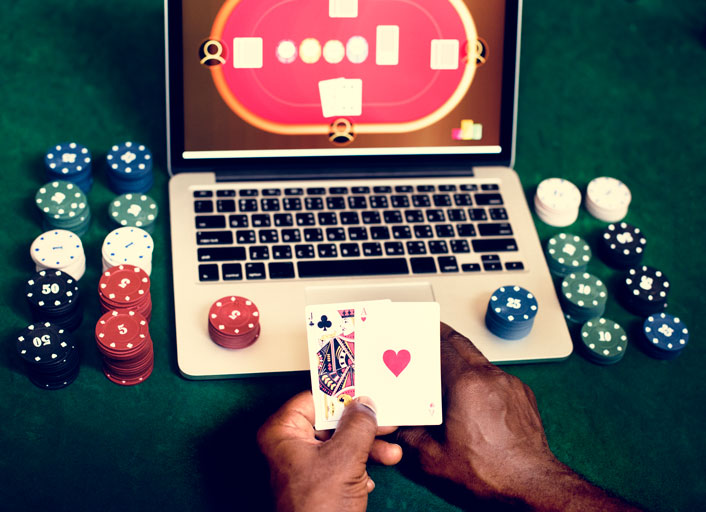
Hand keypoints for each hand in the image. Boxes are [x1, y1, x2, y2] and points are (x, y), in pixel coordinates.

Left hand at [257, 391, 401, 511]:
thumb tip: (366, 403)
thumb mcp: (344, 459)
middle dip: (363, 427)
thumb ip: (358, 425)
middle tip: (388, 423)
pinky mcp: (314, 484)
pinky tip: (368, 481)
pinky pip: (339, 465)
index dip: (344, 396)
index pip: (315, 399)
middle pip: (331, 422)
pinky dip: (357, 469)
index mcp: (283, 432)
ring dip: (367, 449)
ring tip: (391, 455)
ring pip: (339, 444)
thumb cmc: (318, 509)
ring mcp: (301, 466)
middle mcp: (288, 446)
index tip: (369, 392)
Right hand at [398, 324, 642, 510]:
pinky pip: (496, 377)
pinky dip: (481, 379)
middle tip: (428, 334)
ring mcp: (510, 384)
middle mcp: (490, 377)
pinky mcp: (523, 395)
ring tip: (447, 369)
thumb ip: (408, 435)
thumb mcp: (432, 458)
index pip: (443, 345)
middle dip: (444, 337)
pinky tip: (472, 397)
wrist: (532, 485)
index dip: (426, 336)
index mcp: (466, 384)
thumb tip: (399, 425)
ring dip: (463, 359)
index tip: (416, 330)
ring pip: (480, 360)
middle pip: (463, 344)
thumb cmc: (489, 472)